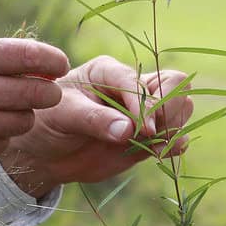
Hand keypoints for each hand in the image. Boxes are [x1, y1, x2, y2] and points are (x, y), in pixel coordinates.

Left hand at [0, 55, 193, 197]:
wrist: (44, 153)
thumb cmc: (48, 122)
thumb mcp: (64, 115)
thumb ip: (95, 120)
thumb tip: (128, 130)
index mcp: (110, 72)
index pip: (141, 81)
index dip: (145, 104)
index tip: (141, 129)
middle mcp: (132, 88)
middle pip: (174, 85)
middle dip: (169, 109)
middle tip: (151, 134)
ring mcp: (143, 113)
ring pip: (181, 107)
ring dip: (173, 127)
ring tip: (154, 146)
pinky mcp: (147, 137)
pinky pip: (173, 136)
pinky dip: (174, 145)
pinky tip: (163, 153)